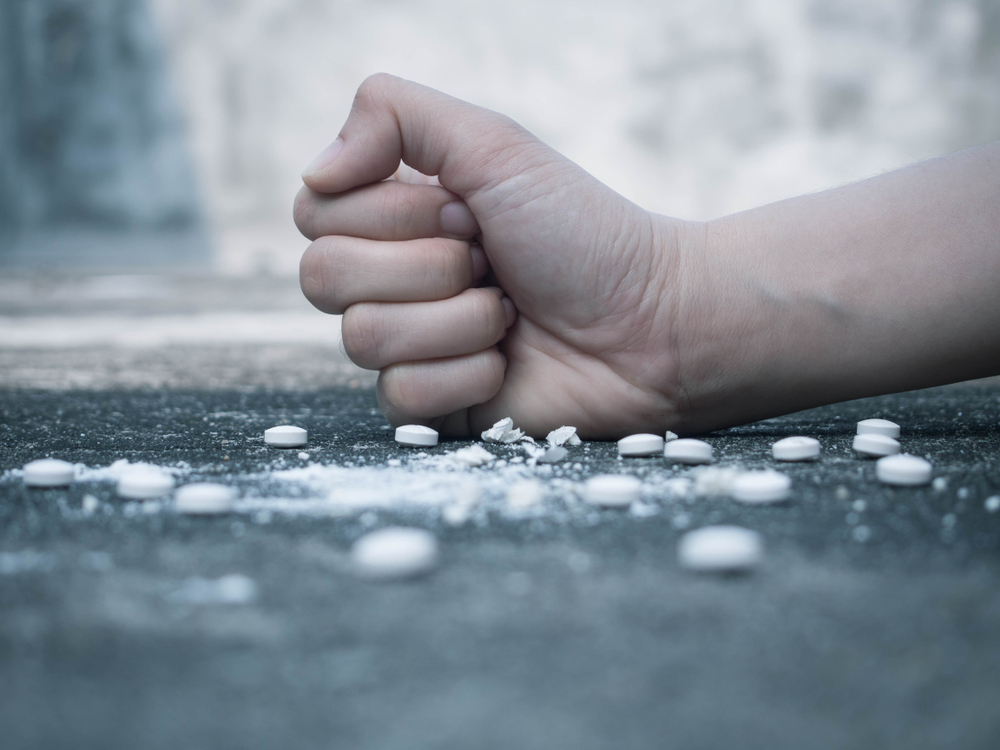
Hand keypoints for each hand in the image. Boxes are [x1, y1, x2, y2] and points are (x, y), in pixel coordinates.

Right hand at [295, 74, 695, 437]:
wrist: (652, 324)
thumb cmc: (582, 234)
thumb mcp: (494, 145)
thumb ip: (394, 116)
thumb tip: (313, 172)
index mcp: (396, 218)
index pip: (316, 212)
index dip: (391, 213)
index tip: (468, 211)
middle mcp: (392, 280)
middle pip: (323, 277)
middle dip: (426, 265)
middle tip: (491, 261)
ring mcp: (409, 346)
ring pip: (362, 339)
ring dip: (456, 320)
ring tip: (509, 313)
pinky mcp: (433, 406)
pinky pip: (400, 395)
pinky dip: (468, 373)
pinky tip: (508, 363)